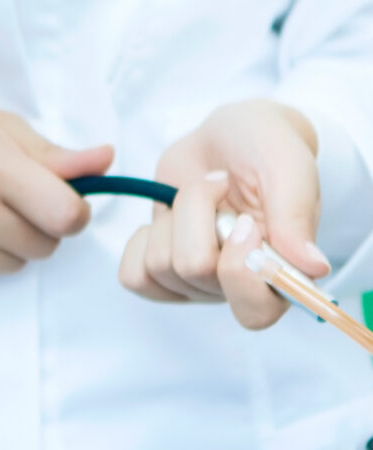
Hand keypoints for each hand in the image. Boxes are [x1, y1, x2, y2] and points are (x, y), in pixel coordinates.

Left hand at [118, 101, 325, 330]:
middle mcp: (240, 287)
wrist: (231, 136)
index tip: (245, 221)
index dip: (239, 270)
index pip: (255, 313)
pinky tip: (171, 217)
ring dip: (177, 213)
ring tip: (205, 192)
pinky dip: (143, 239)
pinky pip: (133, 276)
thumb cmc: (267, 148)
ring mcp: (199, 284)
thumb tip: (314, 269)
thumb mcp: (288, 165)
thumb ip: (297, 214)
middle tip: (222, 186)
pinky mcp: (164, 274)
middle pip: (193, 271)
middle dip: (198, 214)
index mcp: (282, 274)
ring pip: (160, 265)